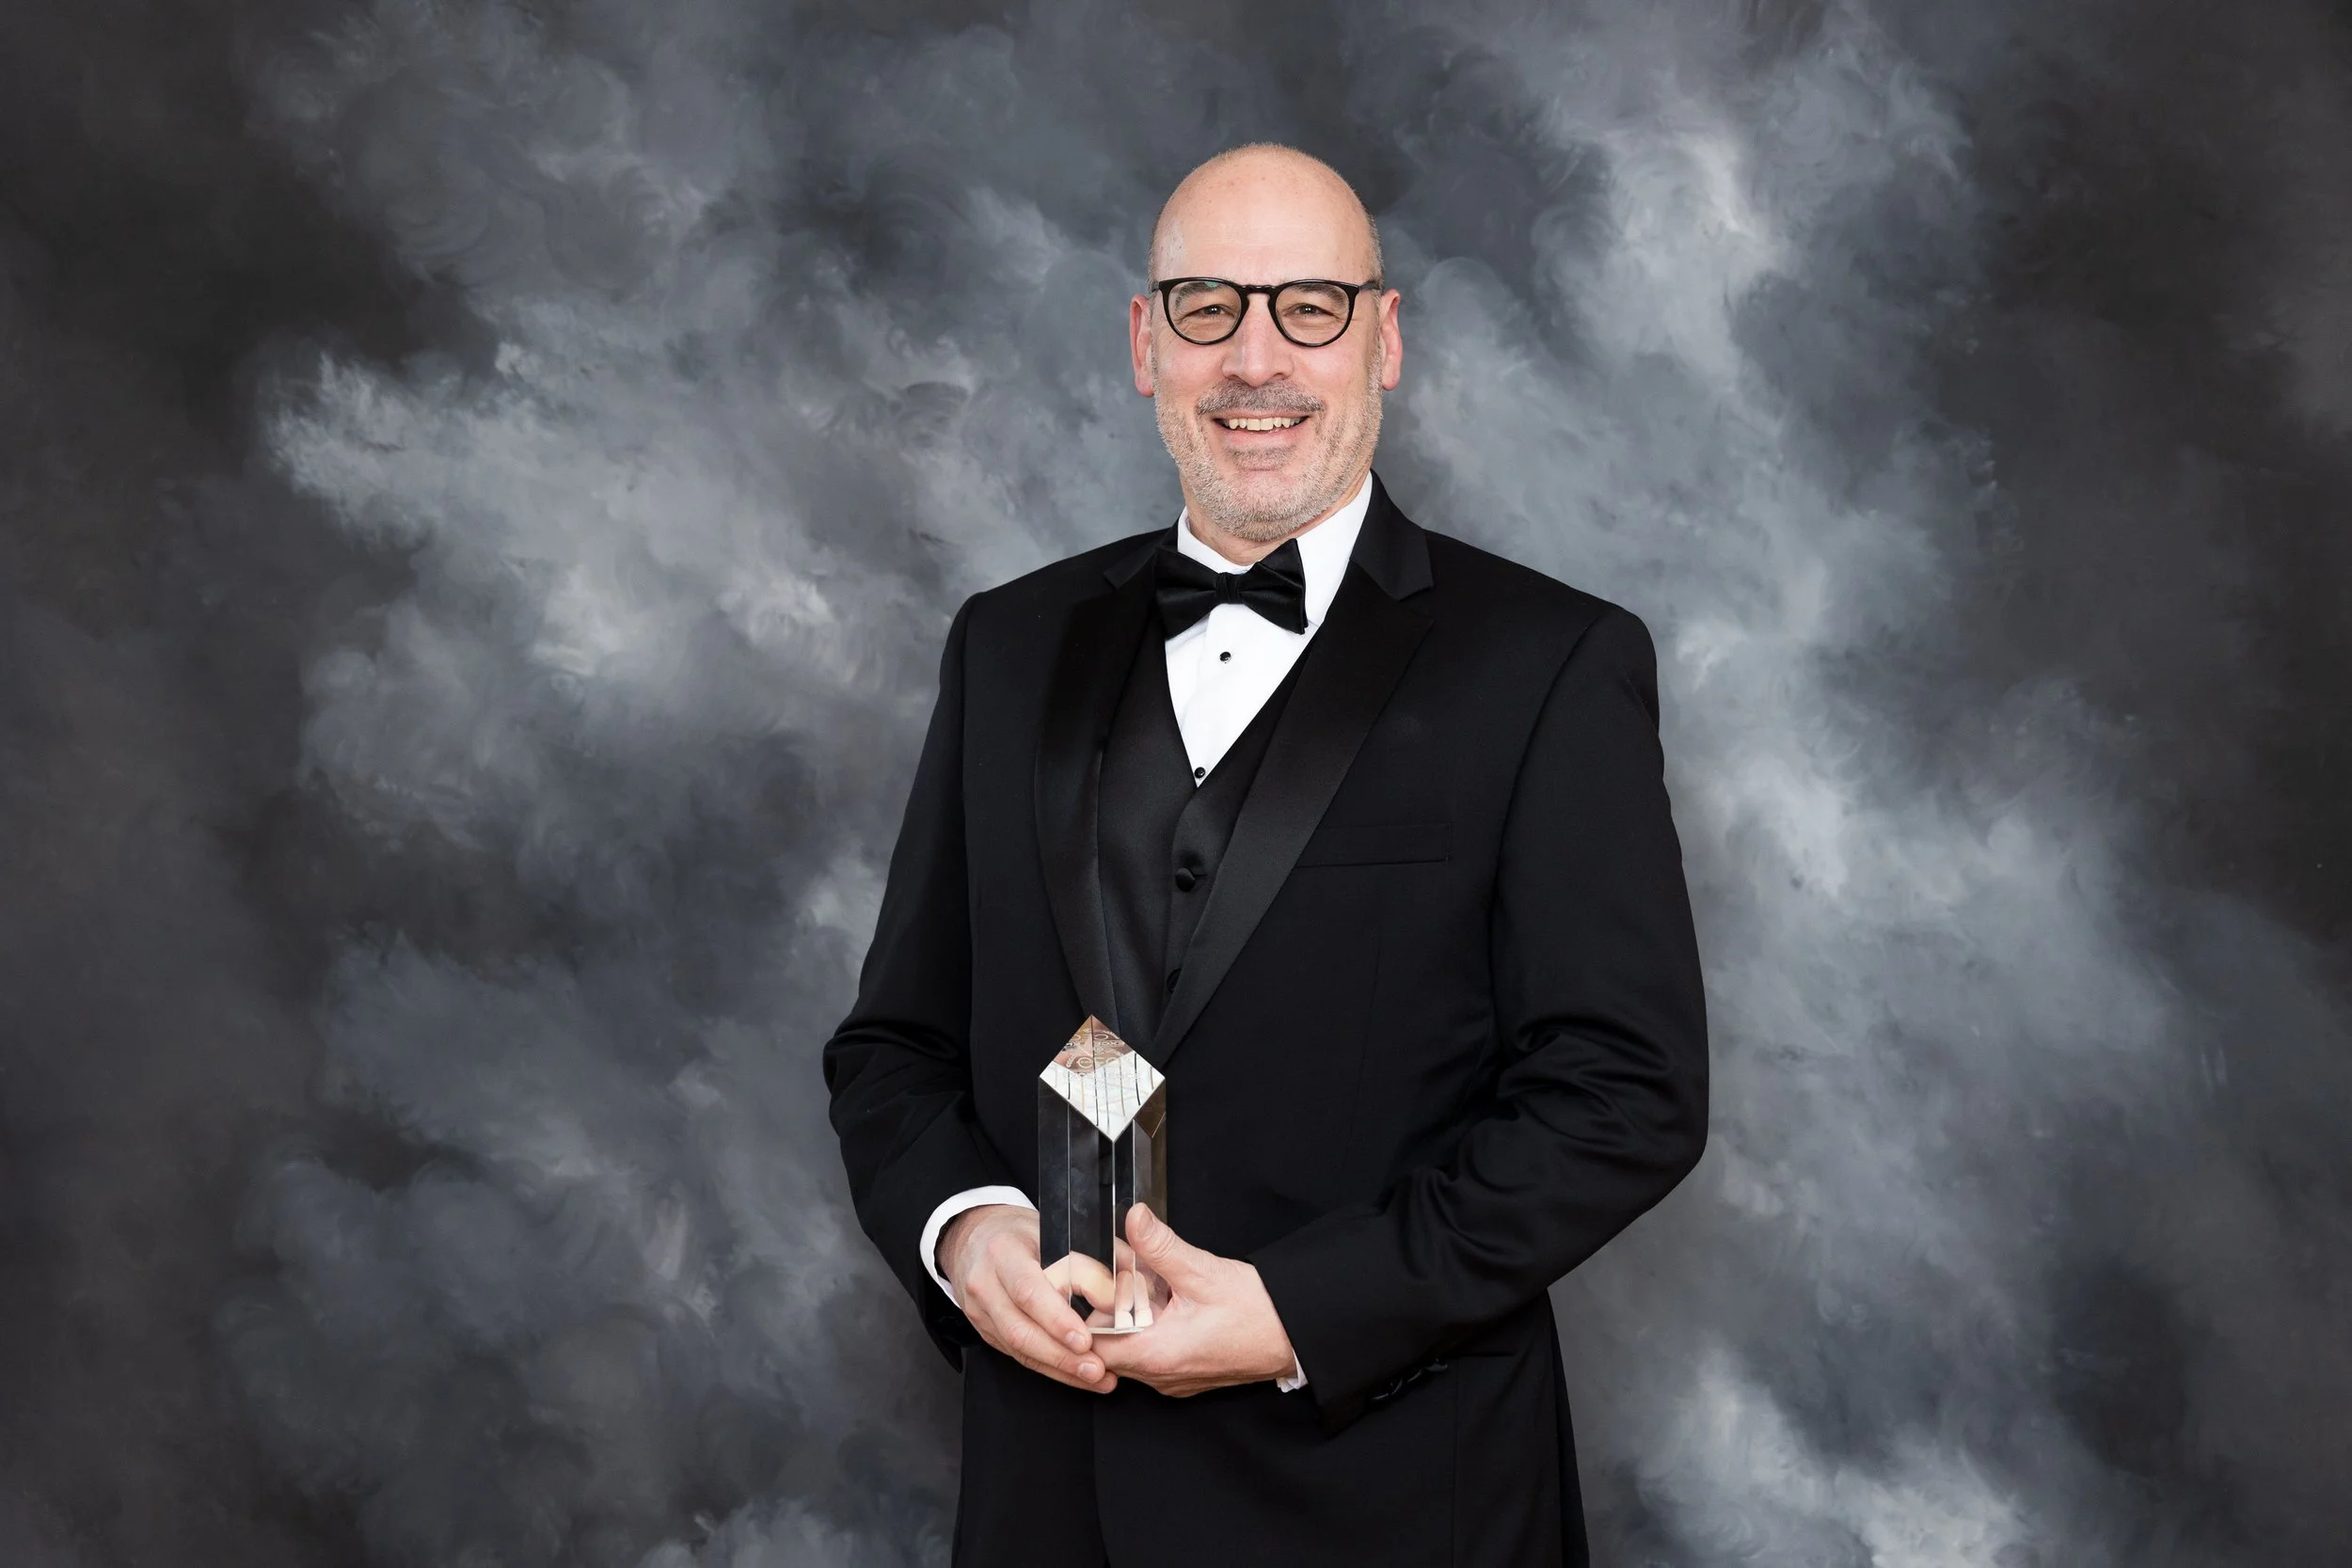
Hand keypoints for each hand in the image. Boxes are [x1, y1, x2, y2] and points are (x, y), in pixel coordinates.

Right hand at [939, 1204, 1117, 1393]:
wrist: (977, 1239)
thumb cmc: (1022, 1233)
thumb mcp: (1054, 1230)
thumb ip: (1089, 1256)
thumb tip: (1126, 1285)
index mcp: (1004, 1251)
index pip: (1028, 1290)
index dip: (1057, 1319)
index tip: (1086, 1339)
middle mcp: (986, 1283)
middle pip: (1021, 1329)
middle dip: (1061, 1355)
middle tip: (1097, 1368)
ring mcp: (980, 1311)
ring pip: (1018, 1348)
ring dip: (1059, 1367)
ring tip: (1095, 1376)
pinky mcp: (985, 1331)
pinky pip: (1017, 1355)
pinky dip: (1049, 1368)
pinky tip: (1076, 1375)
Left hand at [1091, 1206, 1298, 1397]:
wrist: (1298, 1337)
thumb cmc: (1259, 1313)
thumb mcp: (1203, 1272)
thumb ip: (1161, 1246)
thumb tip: (1134, 1219)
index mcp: (1157, 1355)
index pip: (1093, 1347)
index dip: (1087, 1315)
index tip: (1095, 1285)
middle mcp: (1162, 1376)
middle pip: (1111, 1344)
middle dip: (1113, 1306)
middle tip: (1125, 1272)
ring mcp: (1176, 1378)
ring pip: (1134, 1346)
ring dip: (1135, 1314)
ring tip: (1150, 1281)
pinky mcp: (1189, 1373)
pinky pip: (1156, 1351)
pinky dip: (1154, 1325)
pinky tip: (1169, 1297)